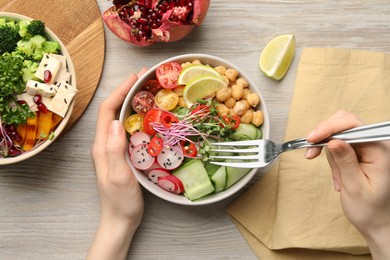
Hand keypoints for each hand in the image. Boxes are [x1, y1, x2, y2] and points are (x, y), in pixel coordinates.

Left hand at [88, 69, 146, 259]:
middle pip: (113, 110)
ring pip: (121, 118)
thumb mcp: (118, 176)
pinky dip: (138, 117)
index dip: (119, 91)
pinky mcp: (124, 154)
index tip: (135, 78)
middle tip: (146, 79)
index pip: (107, 111)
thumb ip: (114, 150)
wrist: (120, 219)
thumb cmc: (120, 201)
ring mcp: (114, 148)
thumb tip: (116, 121)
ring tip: (150, 91)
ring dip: (133, 102)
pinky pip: (130, 129)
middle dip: (127, 91)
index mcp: (102, 145)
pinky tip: (151, 116)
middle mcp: (106, 143)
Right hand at [305, 110, 389, 259]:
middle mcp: (375, 144)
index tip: (312, 138)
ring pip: (337, 134)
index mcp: (380, 149)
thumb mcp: (355, 186)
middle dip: (324, 137)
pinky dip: (332, 160)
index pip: (353, 125)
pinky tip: (339, 177)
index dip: (330, 127)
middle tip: (310, 153)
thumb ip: (345, 161)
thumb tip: (333, 141)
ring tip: (338, 179)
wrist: (375, 221)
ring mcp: (367, 147)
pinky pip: (338, 146)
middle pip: (343, 124)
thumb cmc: (370, 209)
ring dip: (329, 155)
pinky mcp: (358, 151)